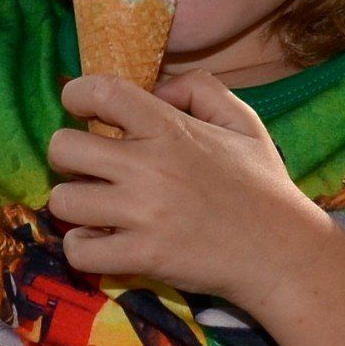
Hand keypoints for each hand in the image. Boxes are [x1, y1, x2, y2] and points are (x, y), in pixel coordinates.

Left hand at [44, 73, 322, 306]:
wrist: (282, 253)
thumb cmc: (261, 185)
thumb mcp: (242, 120)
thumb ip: (199, 88)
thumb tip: (154, 90)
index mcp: (169, 128)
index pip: (98, 91)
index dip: (78, 95)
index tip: (83, 109)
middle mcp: (148, 166)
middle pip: (62, 148)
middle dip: (69, 156)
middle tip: (91, 168)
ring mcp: (142, 214)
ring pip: (63, 201)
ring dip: (75, 205)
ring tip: (97, 208)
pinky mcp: (140, 257)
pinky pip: (78, 250)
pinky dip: (82, 247)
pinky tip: (102, 241)